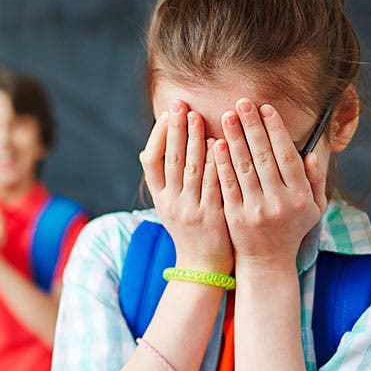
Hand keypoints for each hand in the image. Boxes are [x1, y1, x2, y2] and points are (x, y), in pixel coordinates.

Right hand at [141, 101, 232, 273]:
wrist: (202, 266)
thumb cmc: (192, 231)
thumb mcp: (172, 206)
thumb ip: (169, 180)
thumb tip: (159, 147)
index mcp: (160, 198)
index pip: (151, 161)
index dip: (158, 136)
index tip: (167, 114)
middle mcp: (171, 203)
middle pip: (171, 160)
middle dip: (176, 130)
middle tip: (181, 104)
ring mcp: (190, 210)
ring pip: (190, 169)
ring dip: (194, 140)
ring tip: (199, 116)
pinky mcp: (210, 217)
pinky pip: (211, 184)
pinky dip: (213, 163)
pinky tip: (219, 144)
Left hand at [213, 98, 327, 269]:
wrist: (267, 262)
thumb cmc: (292, 229)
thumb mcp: (314, 207)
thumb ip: (315, 179)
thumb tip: (312, 152)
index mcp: (301, 196)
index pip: (288, 156)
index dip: (276, 130)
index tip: (266, 108)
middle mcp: (280, 203)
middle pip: (264, 158)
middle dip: (252, 127)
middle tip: (242, 103)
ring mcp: (256, 210)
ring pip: (244, 169)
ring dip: (235, 139)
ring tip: (226, 116)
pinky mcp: (235, 217)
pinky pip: (227, 185)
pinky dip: (221, 164)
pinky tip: (216, 144)